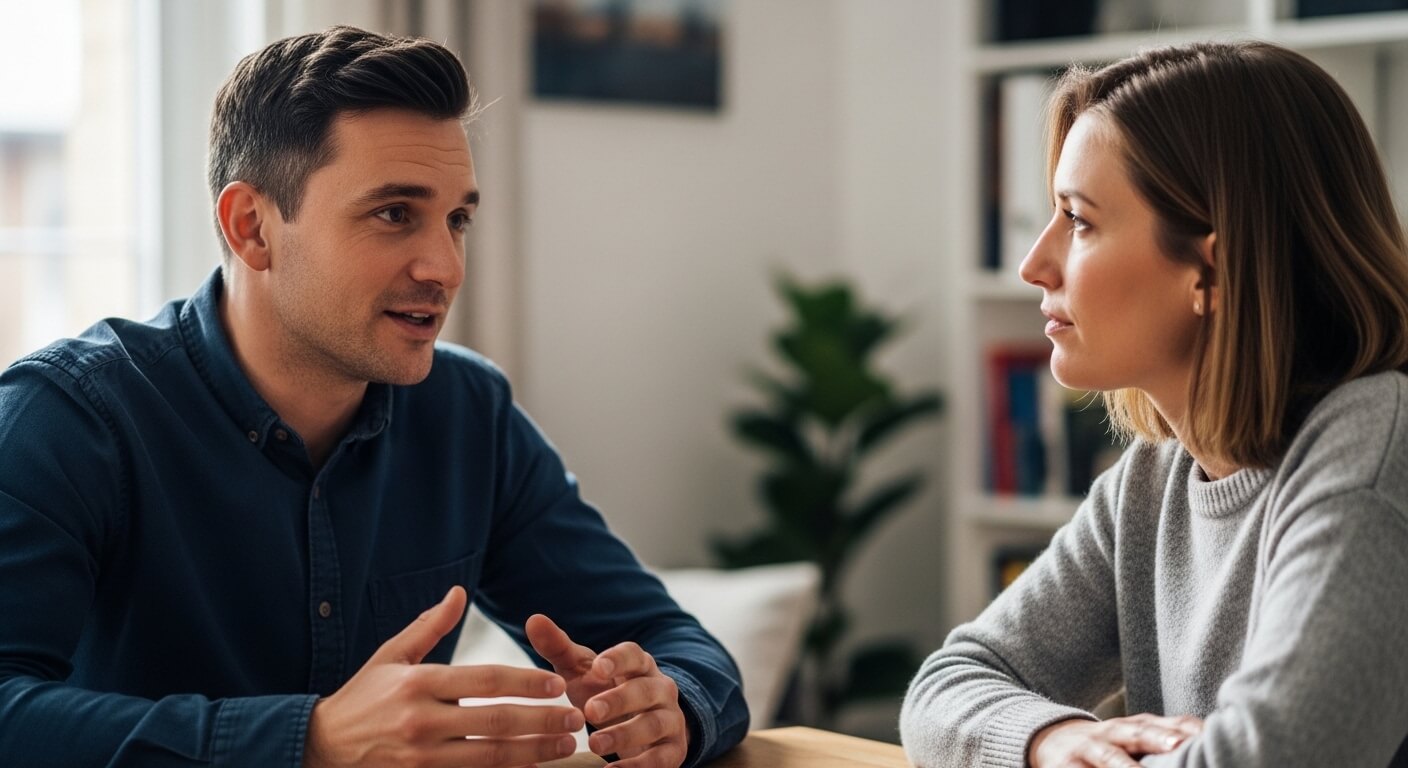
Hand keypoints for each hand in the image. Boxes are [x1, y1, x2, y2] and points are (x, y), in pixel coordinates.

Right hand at [304, 586, 584, 767]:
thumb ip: (429, 626)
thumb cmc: (361, 698)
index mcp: (419, 683)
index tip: (557, 684)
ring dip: (533, 754)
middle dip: (542, 721)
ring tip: (563, 746)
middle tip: (574, 719)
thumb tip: (458, 591)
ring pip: (490, 759)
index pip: (486, 680)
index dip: (526, 682)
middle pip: (496, 722)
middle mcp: (421, 721)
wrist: (318, 748)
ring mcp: (420, 759)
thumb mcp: (391, 656)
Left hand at [526, 614, 687, 767]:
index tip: (598, 667)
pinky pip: (662, 759)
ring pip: (655, 724)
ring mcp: (670, 719)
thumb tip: (533, 620)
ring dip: (626, 735)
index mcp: (638, 665)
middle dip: (619, 700)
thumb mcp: (581, 671)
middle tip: (590, 712)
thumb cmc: (604, 692)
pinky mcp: (673, 750)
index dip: (618, 659)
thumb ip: (559, 647)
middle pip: (646, 690)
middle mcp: (660, 689)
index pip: (634, 655)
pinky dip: (639, 766)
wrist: (641, 725)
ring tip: (595, 745)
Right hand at [1028, 713, 1203, 766]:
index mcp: (1134, 725)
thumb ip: (1168, 736)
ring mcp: (1089, 751)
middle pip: (1138, 734)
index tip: (1210, 736)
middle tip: (1179, 746)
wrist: (1051, 740)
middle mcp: (1112, 733)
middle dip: (1158, 740)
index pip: (1166, 724)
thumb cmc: (1108, 744)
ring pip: (1110, 759)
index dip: (1187, 731)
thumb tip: (1210, 741)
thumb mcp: (1135, 735)